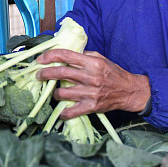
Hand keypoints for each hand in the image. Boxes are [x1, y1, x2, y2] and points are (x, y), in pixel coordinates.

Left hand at [35, 49, 150, 118]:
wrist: (129, 91)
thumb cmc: (113, 73)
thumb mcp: (100, 59)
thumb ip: (83, 56)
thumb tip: (65, 53)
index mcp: (92, 63)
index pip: (65, 55)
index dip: (49, 56)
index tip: (40, 59)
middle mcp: (90, 77)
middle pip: (60, 73)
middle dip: (45, 74)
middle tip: (39, 75)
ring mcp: (90, 93)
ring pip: (62, 93)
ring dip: (54, 93)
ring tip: (54, 93)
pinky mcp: (91, 106)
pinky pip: (71, 112)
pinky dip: (63, 113)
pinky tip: (61, 111)